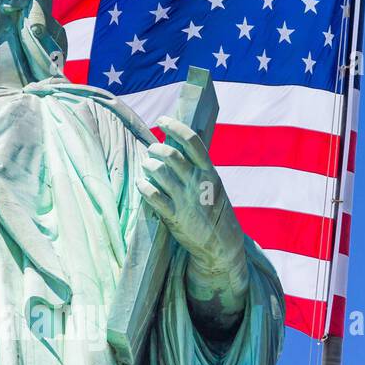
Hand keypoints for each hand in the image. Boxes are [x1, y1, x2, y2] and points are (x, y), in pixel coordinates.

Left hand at [137, 117, 245, 270]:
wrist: (222, 245)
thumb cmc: (214, 210)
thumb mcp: (213, 185)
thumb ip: (198, 168)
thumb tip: (175, 145)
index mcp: (210, 172)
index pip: (192, 141)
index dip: (175, 127)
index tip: (161, 119)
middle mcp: (198, 183)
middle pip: (171, 155)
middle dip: (156, 149)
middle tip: (151, 150)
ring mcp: (186, 200)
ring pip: (159, 173)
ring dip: (148, 166)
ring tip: (146, 165)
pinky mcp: (175, 217)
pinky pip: (153, 196)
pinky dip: (144, 186)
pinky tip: (141, 184)